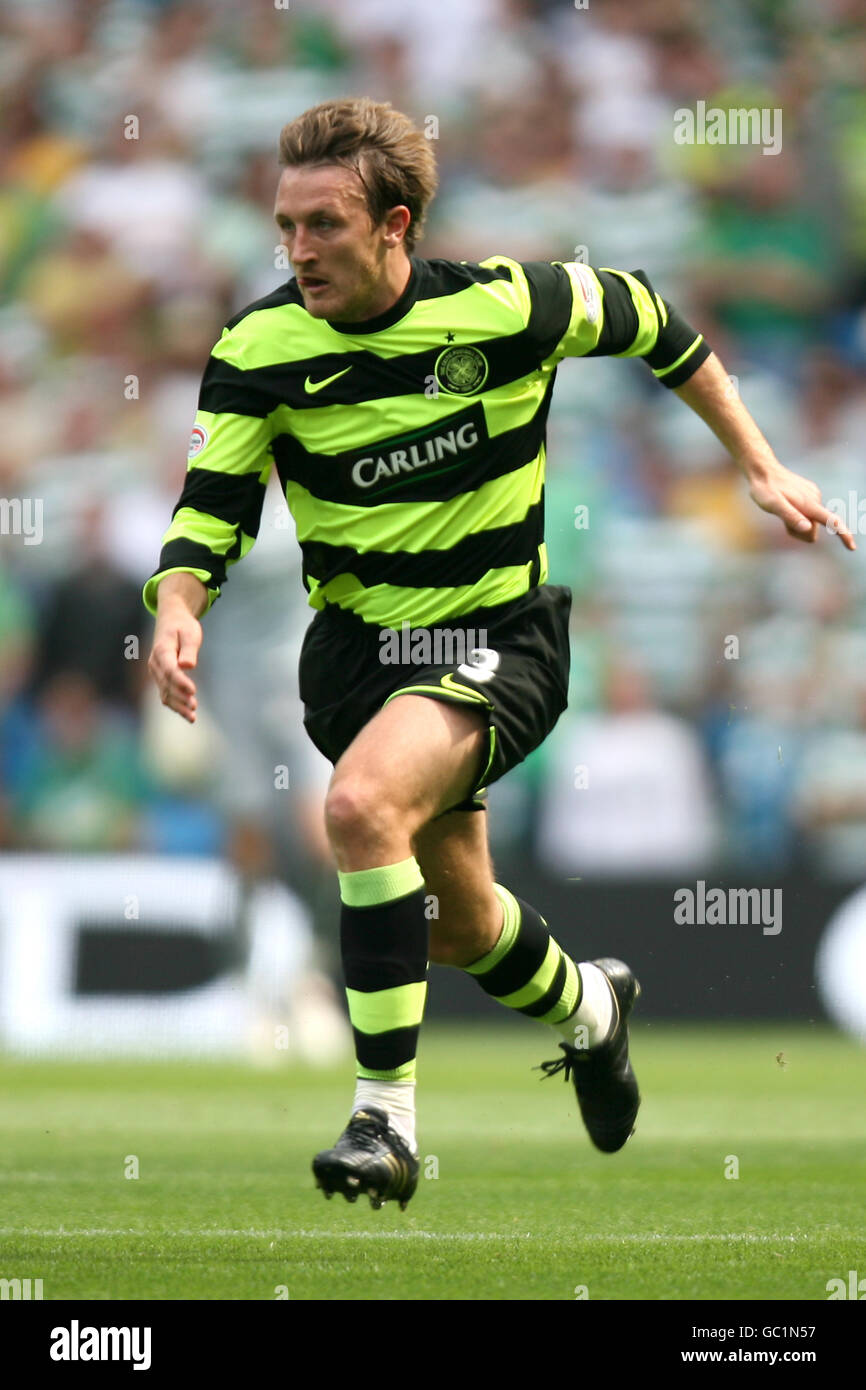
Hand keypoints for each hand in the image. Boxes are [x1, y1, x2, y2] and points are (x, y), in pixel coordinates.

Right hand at [147, 603, 202, 722]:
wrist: (171, 621)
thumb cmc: (183, 626)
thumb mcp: (190, 633)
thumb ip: (189, 649)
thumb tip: (187, 666)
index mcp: (162, 650)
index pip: (170, 670)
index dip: (181, 682)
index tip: (193, 691)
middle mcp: (155, 663)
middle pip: (167, 684)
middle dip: (180, 697)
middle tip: (194, 708)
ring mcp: (156, 672)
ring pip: (164, 692)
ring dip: (178, 705)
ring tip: (192, 717)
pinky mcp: (160, 678)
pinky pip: (165, 694)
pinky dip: (175, 705)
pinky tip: (187, 715)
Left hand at [747, 461, 855, 549]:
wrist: (763, 470)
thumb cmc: (765, 489)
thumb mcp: (773, 505)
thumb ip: (791, 516)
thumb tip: (808, 528)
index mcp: (809, 504)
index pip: (831, 521)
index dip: (843, 535)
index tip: (852, 547)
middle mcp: (815, 499)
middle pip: (813, 530)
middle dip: (799, 532)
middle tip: (781, 520)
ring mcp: (813, 496)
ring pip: (810, 523)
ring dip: (797, 524)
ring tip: (781, 511)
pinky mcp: (809, 494)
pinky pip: (807, 514)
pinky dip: (797, 516)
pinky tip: (785, 505)